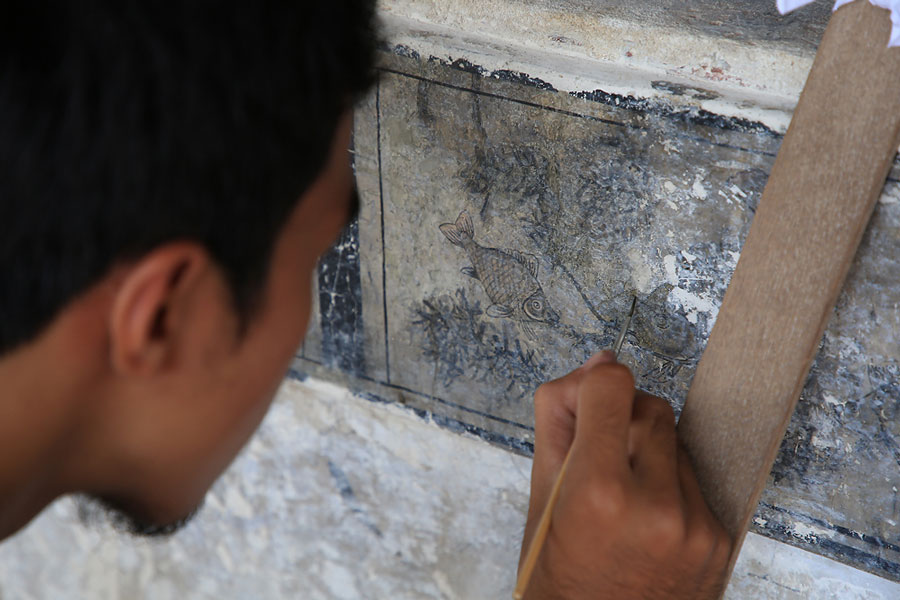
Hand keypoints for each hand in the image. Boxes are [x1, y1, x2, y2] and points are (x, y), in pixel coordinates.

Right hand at [518, 352, 731, 598]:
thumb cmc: (560, 580)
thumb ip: (559, 420)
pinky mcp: (719, 541)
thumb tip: (597, 364)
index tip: (586, 399)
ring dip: (648, 452)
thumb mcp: (540, 499)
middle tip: (596, 456)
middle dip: (620, 419)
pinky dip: (670, 485)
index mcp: (598, 493)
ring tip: (621, 499)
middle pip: (650, 407)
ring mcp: (694, 526)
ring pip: (677, 441)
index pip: (612, 386)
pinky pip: (696, 480)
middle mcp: (655, 507)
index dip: (592, 385)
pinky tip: (646, 519)